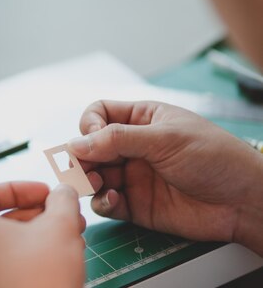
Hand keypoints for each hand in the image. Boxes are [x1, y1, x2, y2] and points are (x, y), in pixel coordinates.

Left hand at [0, 182, 85, 287]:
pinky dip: (30, 255)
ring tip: (70, 235)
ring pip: (6, 243)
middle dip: (36, 212)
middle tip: (62, 213)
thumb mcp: (60, 226)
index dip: (19, 188)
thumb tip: (63, 192)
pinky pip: (6, 265)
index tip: (44, 193)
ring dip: (38, 233)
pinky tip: (60, 257)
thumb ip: (61, 200)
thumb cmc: (42, 277)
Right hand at [68, 100, 262, 254]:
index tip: (92, 139)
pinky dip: (102, 202)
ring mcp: (132, 175)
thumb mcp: (165, 139)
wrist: (243, 201)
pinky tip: (115, 200)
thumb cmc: (215, 158)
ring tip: (98, 184)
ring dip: (88, 180)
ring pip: (93, 175)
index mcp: (142, 120)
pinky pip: (105, 202)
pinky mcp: (134, 204)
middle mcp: (133, 146)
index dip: (89, 126)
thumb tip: (76, 143)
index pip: (99, 114)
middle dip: (82, 157)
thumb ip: (118, 139)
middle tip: (84, 169)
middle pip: (90, 147)